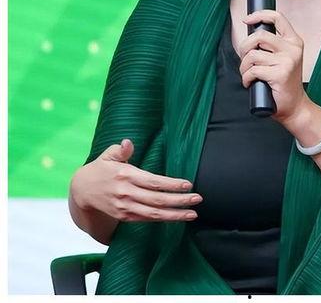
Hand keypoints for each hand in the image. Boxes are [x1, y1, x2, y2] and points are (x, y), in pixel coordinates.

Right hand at [71, 139, 202, 222]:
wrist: (82, 191)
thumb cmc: (100, 169)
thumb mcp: (107, 156)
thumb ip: (120, 150)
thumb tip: (128, 142)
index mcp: (125, 175)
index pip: (153, 181)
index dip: (171, 184)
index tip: (187, 184)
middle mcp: (126, 193)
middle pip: (157, 199)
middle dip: (179, 201)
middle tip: (197, 199)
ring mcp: (125, 207)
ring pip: (154, 213)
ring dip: (175, 214)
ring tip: (192, 213)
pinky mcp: (124, 216)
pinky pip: (147, 219)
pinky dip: (163, 219)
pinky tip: (177, 217)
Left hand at [239, 9, 308, 123]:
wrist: (294, 107)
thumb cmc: (283, 83)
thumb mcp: (282, 59)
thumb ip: (271, 46)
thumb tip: (250, 34)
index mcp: (294, 41)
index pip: (278, 18)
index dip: (260, 15)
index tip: (247, 19)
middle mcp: (293, 48)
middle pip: (259, 36)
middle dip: (244, 47)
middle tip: (244, 59)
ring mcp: (288, 61)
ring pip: (253, 55)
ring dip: (244, 67)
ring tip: (248, 74)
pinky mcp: (280, 74)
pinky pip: (253, 70)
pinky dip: (246, 78)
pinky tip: (250, 83)